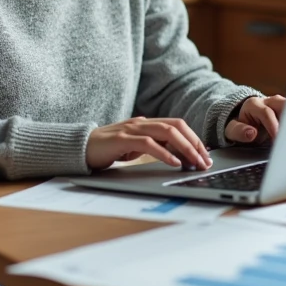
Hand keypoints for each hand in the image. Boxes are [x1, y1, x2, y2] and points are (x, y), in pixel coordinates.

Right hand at [86, 117, 212, 170]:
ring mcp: (131, 129)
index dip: (194, 138)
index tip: (205, 154)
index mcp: (146, 123)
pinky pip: (148, 144)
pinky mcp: (121, 140)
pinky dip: (164, 153)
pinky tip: (174, 163)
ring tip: (195, 163)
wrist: (80, 148)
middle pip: (176, 126)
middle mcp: (141, 122)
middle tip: (205, 161)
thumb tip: (177, 155)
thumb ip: (152, 147)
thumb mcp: (134, 147)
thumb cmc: (108, 149)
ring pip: (166, 132)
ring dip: (185, 148)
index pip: (177, 125)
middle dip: (194, 143)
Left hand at [224, 95, 285, 145]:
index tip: (278, 138)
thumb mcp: (233, 130)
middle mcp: (269, 101)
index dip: (273, 126)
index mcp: (254, 105)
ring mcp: (280, 104)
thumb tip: (251, 133)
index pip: (267, 113)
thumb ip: (239, 131)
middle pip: (284, 104)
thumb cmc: (241, 126)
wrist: (246, 121)